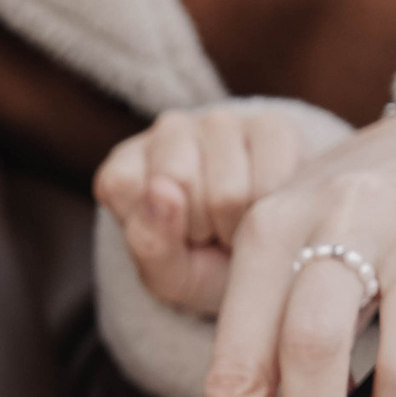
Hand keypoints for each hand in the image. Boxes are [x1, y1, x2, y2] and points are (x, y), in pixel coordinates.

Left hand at [95, 105, 314, 315]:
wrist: (264, 264)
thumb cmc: (201, 267)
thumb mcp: (167, 275)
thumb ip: (150, 242)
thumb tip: (161, 187)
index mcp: (123, 168)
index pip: (125, 185)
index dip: (157, 227)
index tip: (171, 237)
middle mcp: (167, 131)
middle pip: (179, 180)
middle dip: (199, 226)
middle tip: (207, 234)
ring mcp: (219, 121)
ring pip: (228, 190)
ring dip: (237, 223)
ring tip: (234, 224)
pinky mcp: (270, 123)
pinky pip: (272, 180)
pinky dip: (271, 211)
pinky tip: (262, 209)